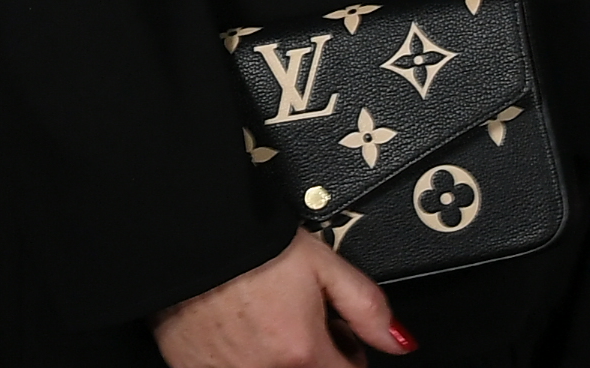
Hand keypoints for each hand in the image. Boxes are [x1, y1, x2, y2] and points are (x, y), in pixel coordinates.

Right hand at [151, 228, 415, 364]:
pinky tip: (236, 332)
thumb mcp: (322, 262)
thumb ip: (367, 307)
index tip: (339, 337)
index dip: (348, 354)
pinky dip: (241, 359)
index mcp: (303, 353)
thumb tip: (400, 341)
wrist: (188, 234)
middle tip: (302, 326)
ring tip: (269, 326)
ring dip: (278, 359)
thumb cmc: (251, 244)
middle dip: (314, 359)